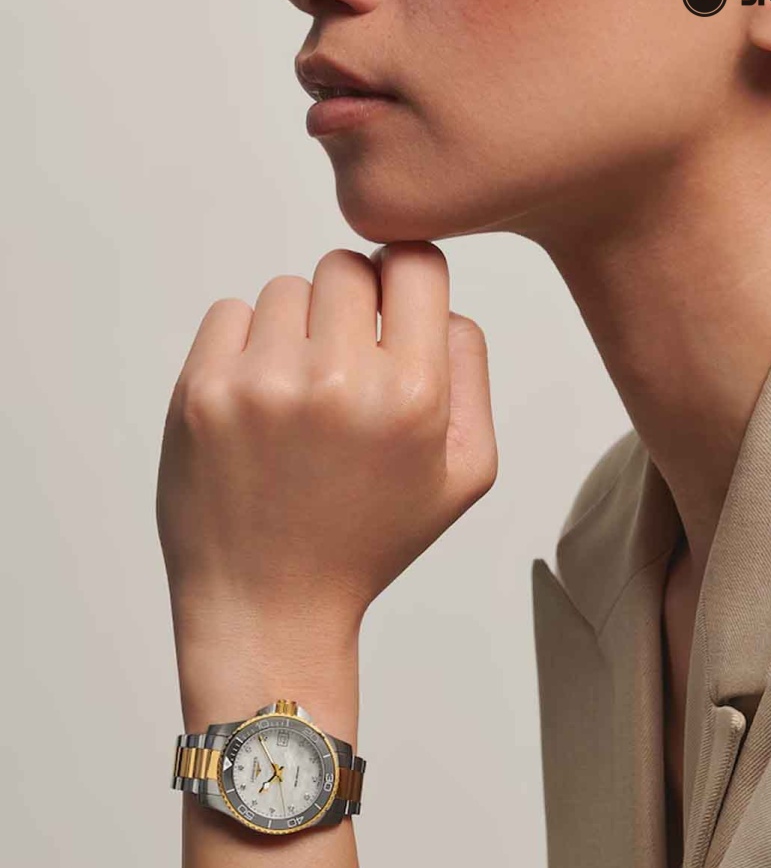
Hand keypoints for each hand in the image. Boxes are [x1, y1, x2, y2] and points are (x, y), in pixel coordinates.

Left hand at [156, 243, 497, 654]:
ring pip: (287, 289)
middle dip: (351, 308)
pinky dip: (245, 346)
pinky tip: (259, 407)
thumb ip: (472, 374)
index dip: (406, 284)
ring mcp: (263, 382)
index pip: (416, 263)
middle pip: (347, 267)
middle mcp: (338, 379)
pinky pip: (230, 313)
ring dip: (297, 330)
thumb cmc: (368, 541)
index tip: (391, 314)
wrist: (270, 604)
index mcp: (414, 396)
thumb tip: (438, 303)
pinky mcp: (201, 390)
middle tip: (343, 373)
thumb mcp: (464, 475)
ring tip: (299, 402)